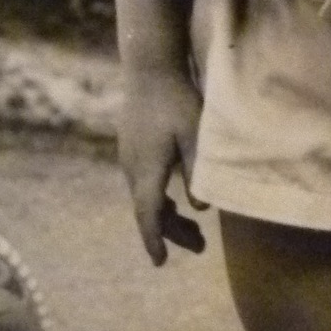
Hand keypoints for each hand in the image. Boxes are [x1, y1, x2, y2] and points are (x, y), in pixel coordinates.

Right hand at [118, 65, 207, 264]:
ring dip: (169, 216)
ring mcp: (129, 157)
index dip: (155, 240)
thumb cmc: (176, 99)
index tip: (160, 263)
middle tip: (201, 247)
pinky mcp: (132, 147)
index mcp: (147, 169)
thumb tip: (199, 209)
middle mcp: (133, 168)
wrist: (149, 68)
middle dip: (172, 233)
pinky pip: (143, 184)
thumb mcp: (195, 136)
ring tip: (195, 231)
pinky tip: (176, 200)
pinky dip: (160, 199)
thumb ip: (197, 172)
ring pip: (146, 197)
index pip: (148, 215)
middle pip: (149, 211)